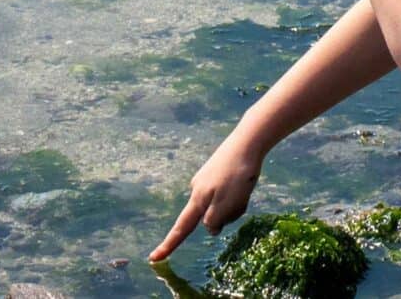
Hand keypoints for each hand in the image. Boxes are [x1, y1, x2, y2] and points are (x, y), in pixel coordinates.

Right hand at [149, 134, 263, 261]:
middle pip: (210, 217)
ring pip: (222, 206)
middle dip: (226, 215)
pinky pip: (227, 193)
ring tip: (245, 187)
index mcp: (198, 200)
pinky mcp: (217, 172)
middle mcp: (198, 190)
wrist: (247, 142)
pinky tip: (246, 180)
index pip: (181, 229)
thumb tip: (210, 229)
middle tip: (242, 199)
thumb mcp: (227, 204)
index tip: (153, 259)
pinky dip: (237, 194)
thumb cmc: (238, 175)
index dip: (168, 245)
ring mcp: (206, 180)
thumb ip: (214, 220)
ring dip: (235, 204)